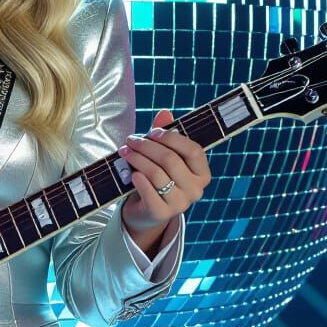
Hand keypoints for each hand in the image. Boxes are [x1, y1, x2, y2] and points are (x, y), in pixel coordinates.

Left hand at [117, 108, 210, 236]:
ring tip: (125, 152)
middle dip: (147, 147)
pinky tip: (131, 173)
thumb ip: (165, 136)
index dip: (172, 138)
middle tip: (130, 140)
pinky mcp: (162, 213)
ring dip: (137, 159)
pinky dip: (139, 180)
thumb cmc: (157, 178)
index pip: (194, 151)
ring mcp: (180, 204)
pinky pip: (149, 192)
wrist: (145, 210)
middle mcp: (196, 190)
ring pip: (157, 174)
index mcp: (201, 173)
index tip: (152, 132)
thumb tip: (164, 113)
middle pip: (171, 160)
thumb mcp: (162, 156)